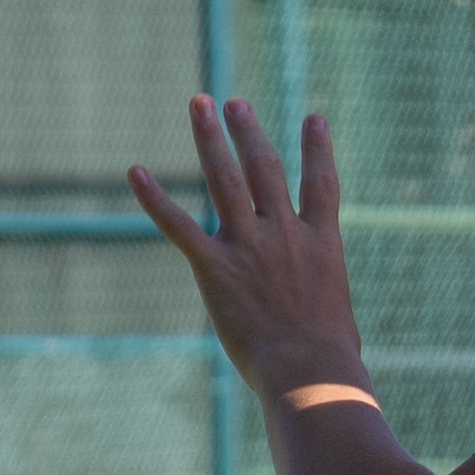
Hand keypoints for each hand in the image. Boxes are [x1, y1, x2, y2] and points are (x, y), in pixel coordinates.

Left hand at [128, 95, 377, 401]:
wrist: (310, 372)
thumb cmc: (331, 361)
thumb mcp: (338, 322)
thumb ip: (324, 308)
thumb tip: (333, 339)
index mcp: (321, 243)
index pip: (322, 183)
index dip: (317, 149)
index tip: (314, 119)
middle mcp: (285, 234)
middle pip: (265, 168)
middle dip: (248, 131)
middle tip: (233, 103)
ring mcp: (249, 247)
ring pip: (225, 179)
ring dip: (210, 138)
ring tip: (200, 103)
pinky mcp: (215, 268)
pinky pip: (179, 226)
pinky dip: (154, 198)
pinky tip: (135, 171)